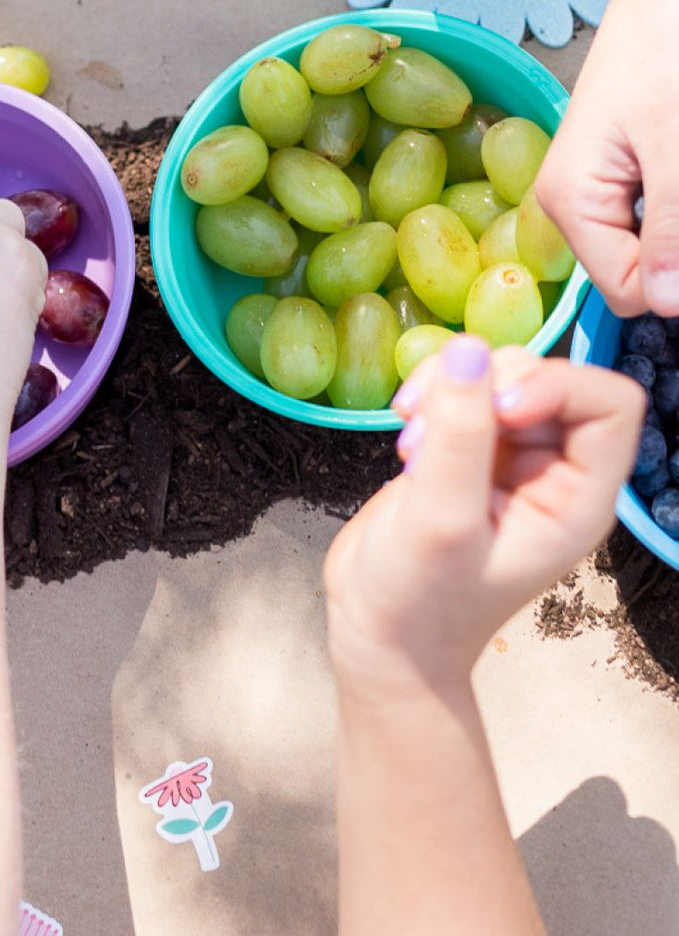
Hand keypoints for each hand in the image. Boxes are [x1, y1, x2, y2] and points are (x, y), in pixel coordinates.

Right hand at [325, 336, 643, 695]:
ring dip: (448, 389)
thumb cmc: (419, 600)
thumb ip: (458, 433)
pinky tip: (403, 435)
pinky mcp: (463, 450)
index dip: (556, 386)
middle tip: (429, 434)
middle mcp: (552, 472)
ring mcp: (506, 459)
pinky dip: (429, 395)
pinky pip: (461, 390)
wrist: (378, 637)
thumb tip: (470, 349)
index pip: (608, 403)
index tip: (496, 408)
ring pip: (497, 376)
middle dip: (484, 388)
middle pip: (545, 379)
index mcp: (578, 498)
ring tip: (410, 442)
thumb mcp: (440, 519)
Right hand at [535, 0, 678, 318]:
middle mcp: (575, 206)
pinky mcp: (631, 178)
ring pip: (661, 251)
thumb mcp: (676, 142)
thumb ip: (673, 227)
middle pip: (643, 275)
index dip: (677, 278)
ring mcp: (604, 192)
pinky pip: (664, 222)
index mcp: (568, 202)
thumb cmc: (666, 45)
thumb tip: (671, 304)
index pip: (628, 292)